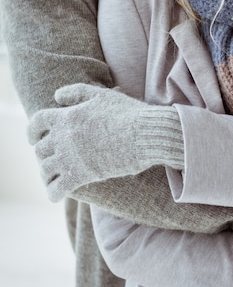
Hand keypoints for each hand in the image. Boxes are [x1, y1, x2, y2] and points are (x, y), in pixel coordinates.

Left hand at [27, 83, 182, 201]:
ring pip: (45, 169)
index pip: (37, 122)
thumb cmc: (127, 112)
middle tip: (51, 158)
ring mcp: (70, 157)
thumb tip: (56, 96)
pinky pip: (56, 189)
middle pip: (40, 148)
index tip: (33, 138)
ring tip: (53, 176)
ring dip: (47, 172)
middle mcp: (63, 137)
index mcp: (67, 116)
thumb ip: (77, 93)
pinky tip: (57, 194)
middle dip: (44, 153)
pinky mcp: (80, 176)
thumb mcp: (102, 95)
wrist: (145, 134)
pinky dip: (53, 193)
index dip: (33, 131)